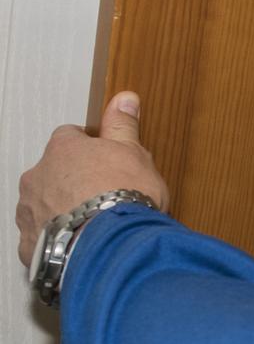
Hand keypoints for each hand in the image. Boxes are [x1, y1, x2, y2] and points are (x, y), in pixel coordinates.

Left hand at [15, 91, 168, 267]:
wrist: (112, 245)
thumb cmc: (123, 195)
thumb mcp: (133, 152)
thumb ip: (122, 125)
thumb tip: (124, 98)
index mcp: (62, 150)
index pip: (69, 136)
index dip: (89, 146)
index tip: (105, 157)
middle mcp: (37, 177)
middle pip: (52, 171)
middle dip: (72, 180)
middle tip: (103, 193)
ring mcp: (30, 211)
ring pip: (43, 203)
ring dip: (61, 209)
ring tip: (93, 222)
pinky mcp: (29, 244)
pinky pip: (40, 238)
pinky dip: (56, 239)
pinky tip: (80, 243)